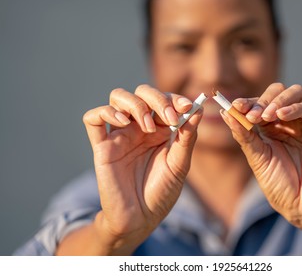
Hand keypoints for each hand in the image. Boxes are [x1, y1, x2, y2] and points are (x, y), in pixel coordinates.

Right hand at [82, 85, 201, 253]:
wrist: (140, 219)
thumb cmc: (161, 192)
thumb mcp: (179, 165)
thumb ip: (187, 137)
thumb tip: (197, 109)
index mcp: (159, 130)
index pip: (164, 100)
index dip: (175, 98)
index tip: (188, 106)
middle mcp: (139, 128)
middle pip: (141, 93)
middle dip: (158, 99)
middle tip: (170, 118)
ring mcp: (120, 135)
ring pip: (118, 97)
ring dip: (136, 104)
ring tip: (149, 127)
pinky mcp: (102, 146)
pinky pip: (93, 119)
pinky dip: (105, 112)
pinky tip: (121, 121)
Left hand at [221, 83, 301, 231]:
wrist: (300, 206)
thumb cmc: (278, 184)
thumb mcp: (256, 157)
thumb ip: (243, 135)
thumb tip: (225, 112)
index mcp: (272, 127)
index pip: (260, 103)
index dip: (248, 102)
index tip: (234, 105)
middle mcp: (290, 122)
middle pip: (279, 92)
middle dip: (262, 100)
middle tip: (251, 114)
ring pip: (297, 93)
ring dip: (278, 101)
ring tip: (265, 116)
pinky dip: (297, 108)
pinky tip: (281, 116)